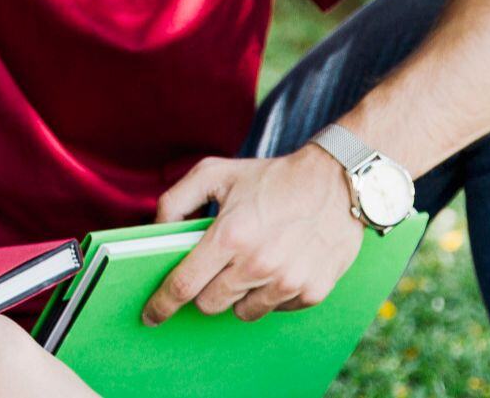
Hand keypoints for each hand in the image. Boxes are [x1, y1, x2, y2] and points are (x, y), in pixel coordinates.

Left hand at [144, 148, 364, 324]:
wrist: (338, 180)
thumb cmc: (271, 176)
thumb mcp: (214, 173)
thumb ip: (175, 201)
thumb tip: (155, 232)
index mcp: (229, 236)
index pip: (183, 286)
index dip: (161, 305)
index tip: (151, 316)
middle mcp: (258, 263)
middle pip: (210, 304)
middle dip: (203, 292)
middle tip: (213, 271)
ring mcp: (288, 281)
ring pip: (243, 312)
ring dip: (238, 295)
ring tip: (250, 263)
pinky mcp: (313, 291)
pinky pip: (276, 309)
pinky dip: (270, 295)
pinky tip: (278, 266)